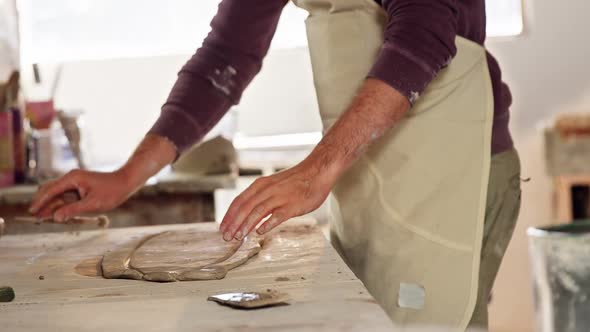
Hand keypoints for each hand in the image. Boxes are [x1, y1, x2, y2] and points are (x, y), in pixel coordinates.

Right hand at [29, 169, 137, 220]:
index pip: (51, 191)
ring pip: (57, 194)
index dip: (40, 202)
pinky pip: (65, 196)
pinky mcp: (79, 187)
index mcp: (72, 178)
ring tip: (42, 218)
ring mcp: (75, 182)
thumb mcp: (92, 204)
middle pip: (50, 191)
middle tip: (35, 218)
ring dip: (51, 205)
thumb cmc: (111, 192)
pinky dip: (60, 205)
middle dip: (42, 204)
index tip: (32, 212)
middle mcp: (71, 178)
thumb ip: (73, 210)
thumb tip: (55, 218)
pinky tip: (56, 214)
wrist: (125, 182)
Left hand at [219, 160, 334, 240]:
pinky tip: (260, 232)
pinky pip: (277, 216)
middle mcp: (267, 190)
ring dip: (246, 225)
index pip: (239, 201)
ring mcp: (279, 197)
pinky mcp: (292, 205)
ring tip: (238, 237)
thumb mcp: (273, 185)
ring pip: (257, 212)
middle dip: (233, 223)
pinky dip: (267, 224)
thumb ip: (261, 197)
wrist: (316, 172)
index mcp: (260, 185)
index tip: (222, 228)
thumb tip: (248, 213)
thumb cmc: (295, 181)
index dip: (229, 215)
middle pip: (245, 207)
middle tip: (226, 237)